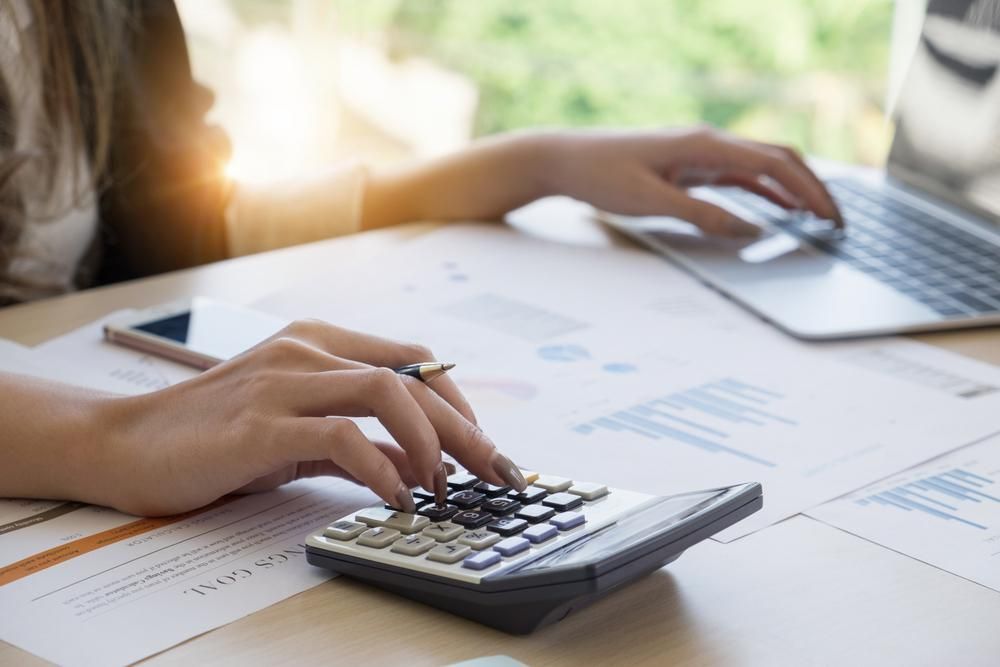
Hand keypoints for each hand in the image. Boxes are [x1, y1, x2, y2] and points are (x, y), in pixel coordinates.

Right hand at [89, 319, 526, 515]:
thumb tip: (419, 465)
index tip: (484, 445)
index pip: (414, 360)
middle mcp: (306, 350)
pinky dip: (380, 466)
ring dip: (432, 441)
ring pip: (386, 391)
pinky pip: (339, 436)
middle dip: (467, 428)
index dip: (459, 402)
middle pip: (414, 377)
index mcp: (319, 342)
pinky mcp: (258, 424)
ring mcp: (282, 381)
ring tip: (446, 485)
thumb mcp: (297, 430)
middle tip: (497, 471)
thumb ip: (355, 438)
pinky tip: (396, 496)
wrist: (126, 445)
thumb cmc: (214, 436)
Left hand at [542, 126, 843, 236]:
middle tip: (837, 222)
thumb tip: (750, 230)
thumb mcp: (651, 202)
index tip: (831, 218)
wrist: (563, 159)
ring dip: (792, 190)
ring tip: (818, 220)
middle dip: (812, 189)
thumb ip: (703, 216)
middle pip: (778, 160)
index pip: (775, 164)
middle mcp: (708, 142)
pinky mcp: (689, 165)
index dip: (809, 192)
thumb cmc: (600, 175)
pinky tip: (777, 211)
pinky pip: (737, 176)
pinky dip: (763, 192)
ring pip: (761, 167)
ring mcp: (700, 152)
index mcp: (704, 144)